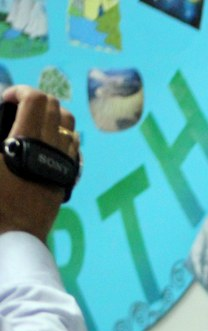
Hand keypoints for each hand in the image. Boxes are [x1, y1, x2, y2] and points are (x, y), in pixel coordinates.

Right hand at [0, 86, 79, 241]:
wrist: (13, 236)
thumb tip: (1, 127)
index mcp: (27, 140)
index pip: (36, 99)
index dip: (20, 91)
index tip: (6, 99)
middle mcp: (53, 148)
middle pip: (56, 107)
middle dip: (36, 100)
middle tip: (16, 108)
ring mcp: (65, 162)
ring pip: (70, 125)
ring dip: (52, 116)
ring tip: (31, 123)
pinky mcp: (68, 176)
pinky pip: (74, 146)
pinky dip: (63, 136)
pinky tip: (46, 142)